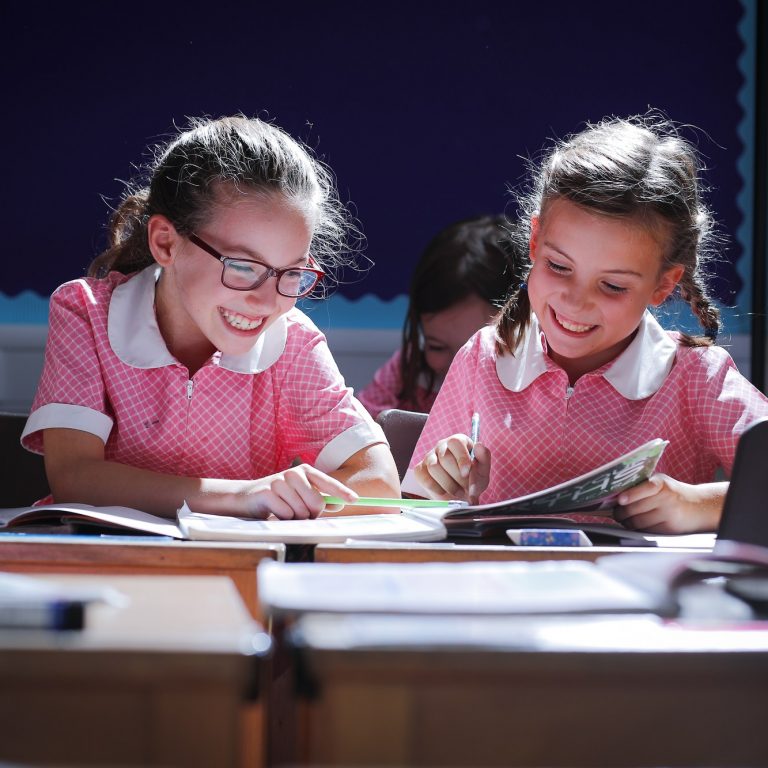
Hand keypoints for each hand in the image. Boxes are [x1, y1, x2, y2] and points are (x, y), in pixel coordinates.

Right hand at [241, 465, 357, 519]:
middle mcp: (293, 473)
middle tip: (301, 513)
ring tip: (284, 511)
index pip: (327, 482)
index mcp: (304, 471)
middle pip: (316, 502)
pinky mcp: (267, 493)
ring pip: (301, 511)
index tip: (355, 500)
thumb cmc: (278, 498)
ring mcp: (279, 481)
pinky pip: (286, 514)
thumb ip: (318, 499)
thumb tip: (338, 504)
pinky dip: (282, 518)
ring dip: (295, 517)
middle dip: (312, 514)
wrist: (246, 497)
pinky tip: (274, 511)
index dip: (342, 492)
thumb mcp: (299, 495)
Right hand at [413, 434, 490, 504]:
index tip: (467, 473)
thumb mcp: (482, 471)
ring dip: (448, 484)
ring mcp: (429, 457)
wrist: (459, 496)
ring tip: (458, 492)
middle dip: (457, 476)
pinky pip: (424, 478)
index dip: (461, 458)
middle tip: (466, 488)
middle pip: (445, 457)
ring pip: (434, 467)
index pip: (456, 442)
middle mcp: (442, 446)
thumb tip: (479, 445)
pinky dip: (436, 488)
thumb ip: (484, 457)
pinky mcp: (420, 470)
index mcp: (458, 441)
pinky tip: (444, 491)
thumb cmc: (472, 480)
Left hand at [614, 474, 726, 532]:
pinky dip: (638, 529)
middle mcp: (666, 498)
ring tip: (624, 520)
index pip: (645, 488)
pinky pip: (646, 531)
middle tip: (615, 513)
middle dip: (620, 513)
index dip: (630, 495)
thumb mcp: (660, 483)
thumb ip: (641, 487)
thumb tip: (616, 498)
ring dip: (627, 522)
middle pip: (635, 509)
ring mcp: (669, 514)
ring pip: (638, 522)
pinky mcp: (669, 529)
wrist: (697, 506)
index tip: (619, 500)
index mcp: (661, 483)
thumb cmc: (671, 493)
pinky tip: (636, 525)